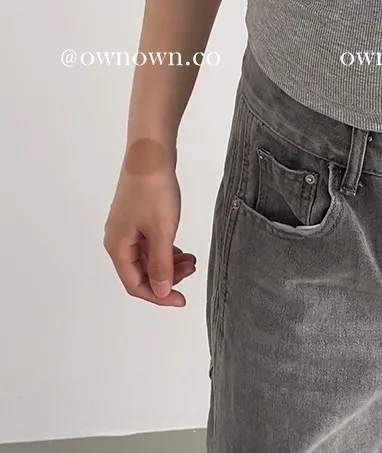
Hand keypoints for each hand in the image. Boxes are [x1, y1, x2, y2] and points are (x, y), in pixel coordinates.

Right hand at [103, 140, 195, 305]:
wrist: (151, 153)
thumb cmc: (153, 190)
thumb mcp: (161, 232)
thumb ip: (161, 265)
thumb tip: (160, 291)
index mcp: (117, 246)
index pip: (135, 284)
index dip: (158, 296)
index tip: (181, 299)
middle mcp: (117, 239)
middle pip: (141, 272)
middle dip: (167, 277)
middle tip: (192, 271)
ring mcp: (126, 227)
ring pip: (147, 257)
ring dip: (169, 263)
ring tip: (192, 260)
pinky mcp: (136, 216)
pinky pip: (149, 242)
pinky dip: (166, 249)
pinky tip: (181, 249)